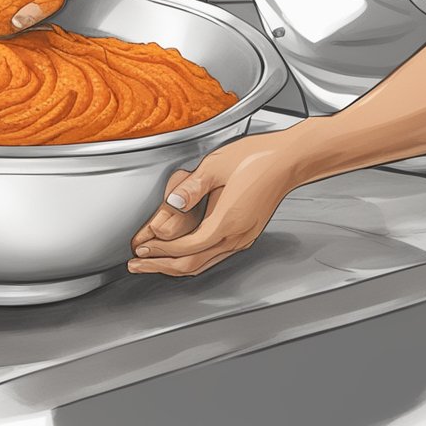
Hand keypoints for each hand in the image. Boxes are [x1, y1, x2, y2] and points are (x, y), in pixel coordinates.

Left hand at [129, 132, 303, 276]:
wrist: (289, 161)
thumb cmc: (257, 159)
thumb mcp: (217, 165)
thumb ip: (191, 187)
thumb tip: (172, 204)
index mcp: (227, 221)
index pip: (186, 247)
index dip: (160, 250)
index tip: (141, 248)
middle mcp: (236, 236)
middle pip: (192, 264)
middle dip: (160, 266)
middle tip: (137, 265)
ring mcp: (242, 238)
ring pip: (204, 264)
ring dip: (174, 266)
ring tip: (152, 263)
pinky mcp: (245, 234)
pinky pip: (214, 256)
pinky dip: (192, 259)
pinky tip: (179, 254)